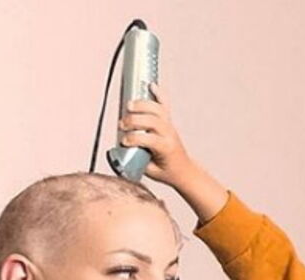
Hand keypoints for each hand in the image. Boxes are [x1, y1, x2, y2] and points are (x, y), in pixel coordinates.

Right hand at [120, 84, 228, 221]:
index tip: (123, 141)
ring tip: (129, 105)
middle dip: (134, 121)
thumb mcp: (150, 170)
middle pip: (152, 120)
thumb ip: (137, 161)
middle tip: (122, 124)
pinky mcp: (169, 121)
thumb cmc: (166, 171)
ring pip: (157, 109)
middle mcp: (169, 134)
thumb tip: (120, 152)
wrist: (184, 169)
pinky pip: (164, 105)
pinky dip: (158, 94)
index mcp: (166, 148)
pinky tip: (151, 85)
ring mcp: (169, 126)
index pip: (149, 139)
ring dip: (142, 105)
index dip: (134, 139)